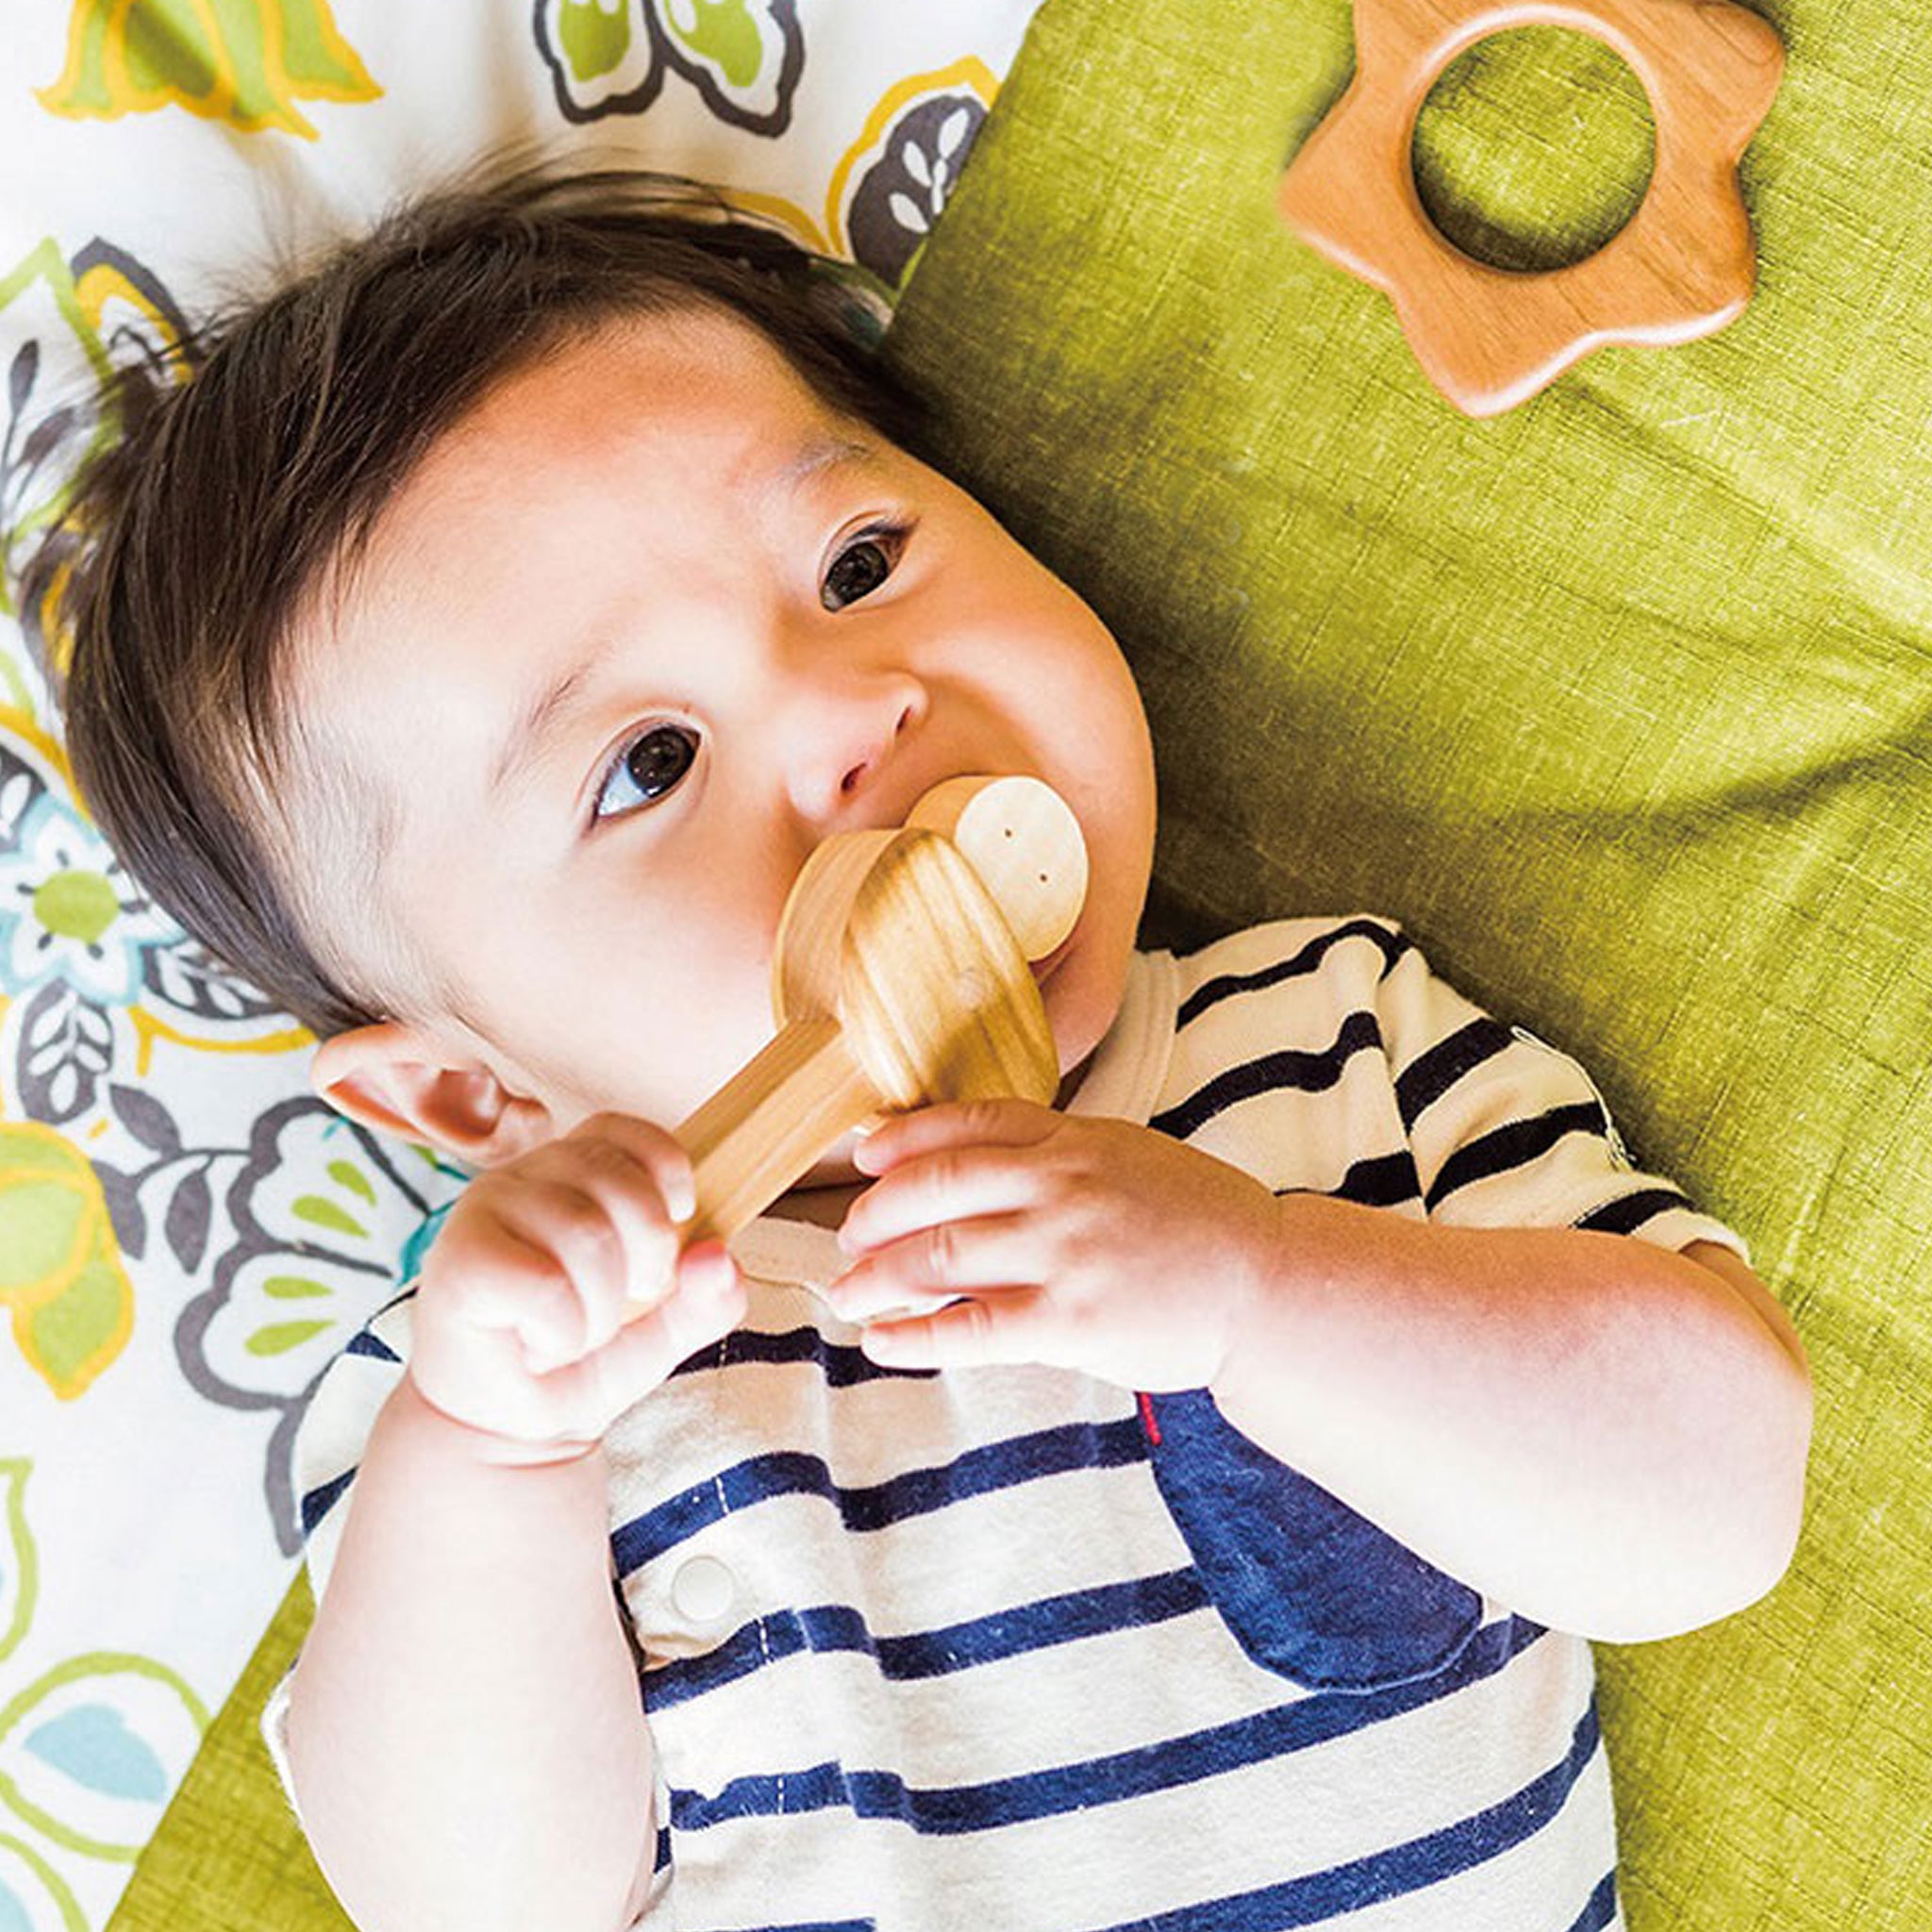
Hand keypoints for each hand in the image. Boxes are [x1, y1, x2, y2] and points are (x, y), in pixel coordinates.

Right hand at [407, 1112, 746, 1459]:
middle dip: (647, 1261)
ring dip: (600, 1312)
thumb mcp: (664, 1331)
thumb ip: (707, 1298)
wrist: (502, 1432)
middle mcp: (524, 1176)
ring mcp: (485, 1211)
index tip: (673, 1227)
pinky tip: (538, 1345)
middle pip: (621, 1184)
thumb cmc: (579, 1362)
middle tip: (619, 1307)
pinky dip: (561, 1333)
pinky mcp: (459, 1260)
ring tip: (572, 1333)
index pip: (624, 1132)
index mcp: (570, 1171)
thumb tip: (719, 1257)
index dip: (664, 1173)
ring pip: (587, 1235)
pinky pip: (544, 1283)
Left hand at [823, 1100, 1280, 1388]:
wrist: (1269, 1286)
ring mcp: (1063, 1252)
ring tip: (848, 1294)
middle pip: (935, 1187)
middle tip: (849, 1238)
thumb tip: (972, 1171)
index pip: (966, 1124)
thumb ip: (1058, 1156)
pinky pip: (970, 1330)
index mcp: (1075, 1138)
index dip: (903, 1139)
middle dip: (875, 1214)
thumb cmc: (1199, 1222)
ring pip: (938, 1256)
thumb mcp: (1129, 1156)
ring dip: (877, 1277)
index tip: (865, 1158)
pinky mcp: (1070, 1321)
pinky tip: (882, 1342)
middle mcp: (1061, 1185)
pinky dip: (913, 1337)